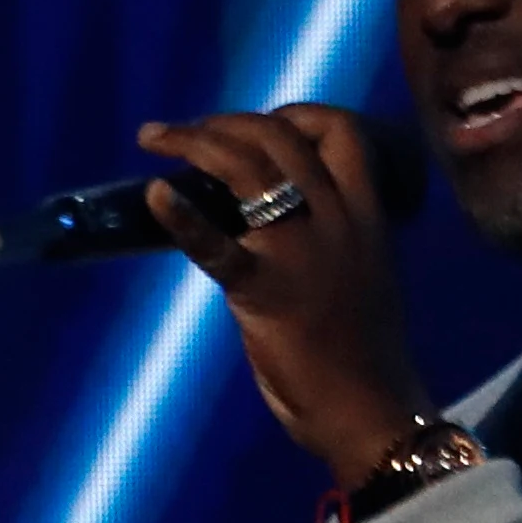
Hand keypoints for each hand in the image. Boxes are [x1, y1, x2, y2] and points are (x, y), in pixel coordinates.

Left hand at [134, 105, 428, 483]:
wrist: (368, 409)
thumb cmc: (361, 349)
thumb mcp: (360, 272)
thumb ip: (329, 234)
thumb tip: (272, 209)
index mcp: (368, 216)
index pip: (341, 133)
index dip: (295, 113)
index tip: (257, 124)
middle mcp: (339, 221)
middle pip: (282, 139)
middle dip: (225, 122)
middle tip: (182, 132)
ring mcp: (302, 252)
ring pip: (249, 169)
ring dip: (194, 143)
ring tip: (155, 138)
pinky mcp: (264, 290)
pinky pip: (217, 244)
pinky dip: (180, 216)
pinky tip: (153, 195)